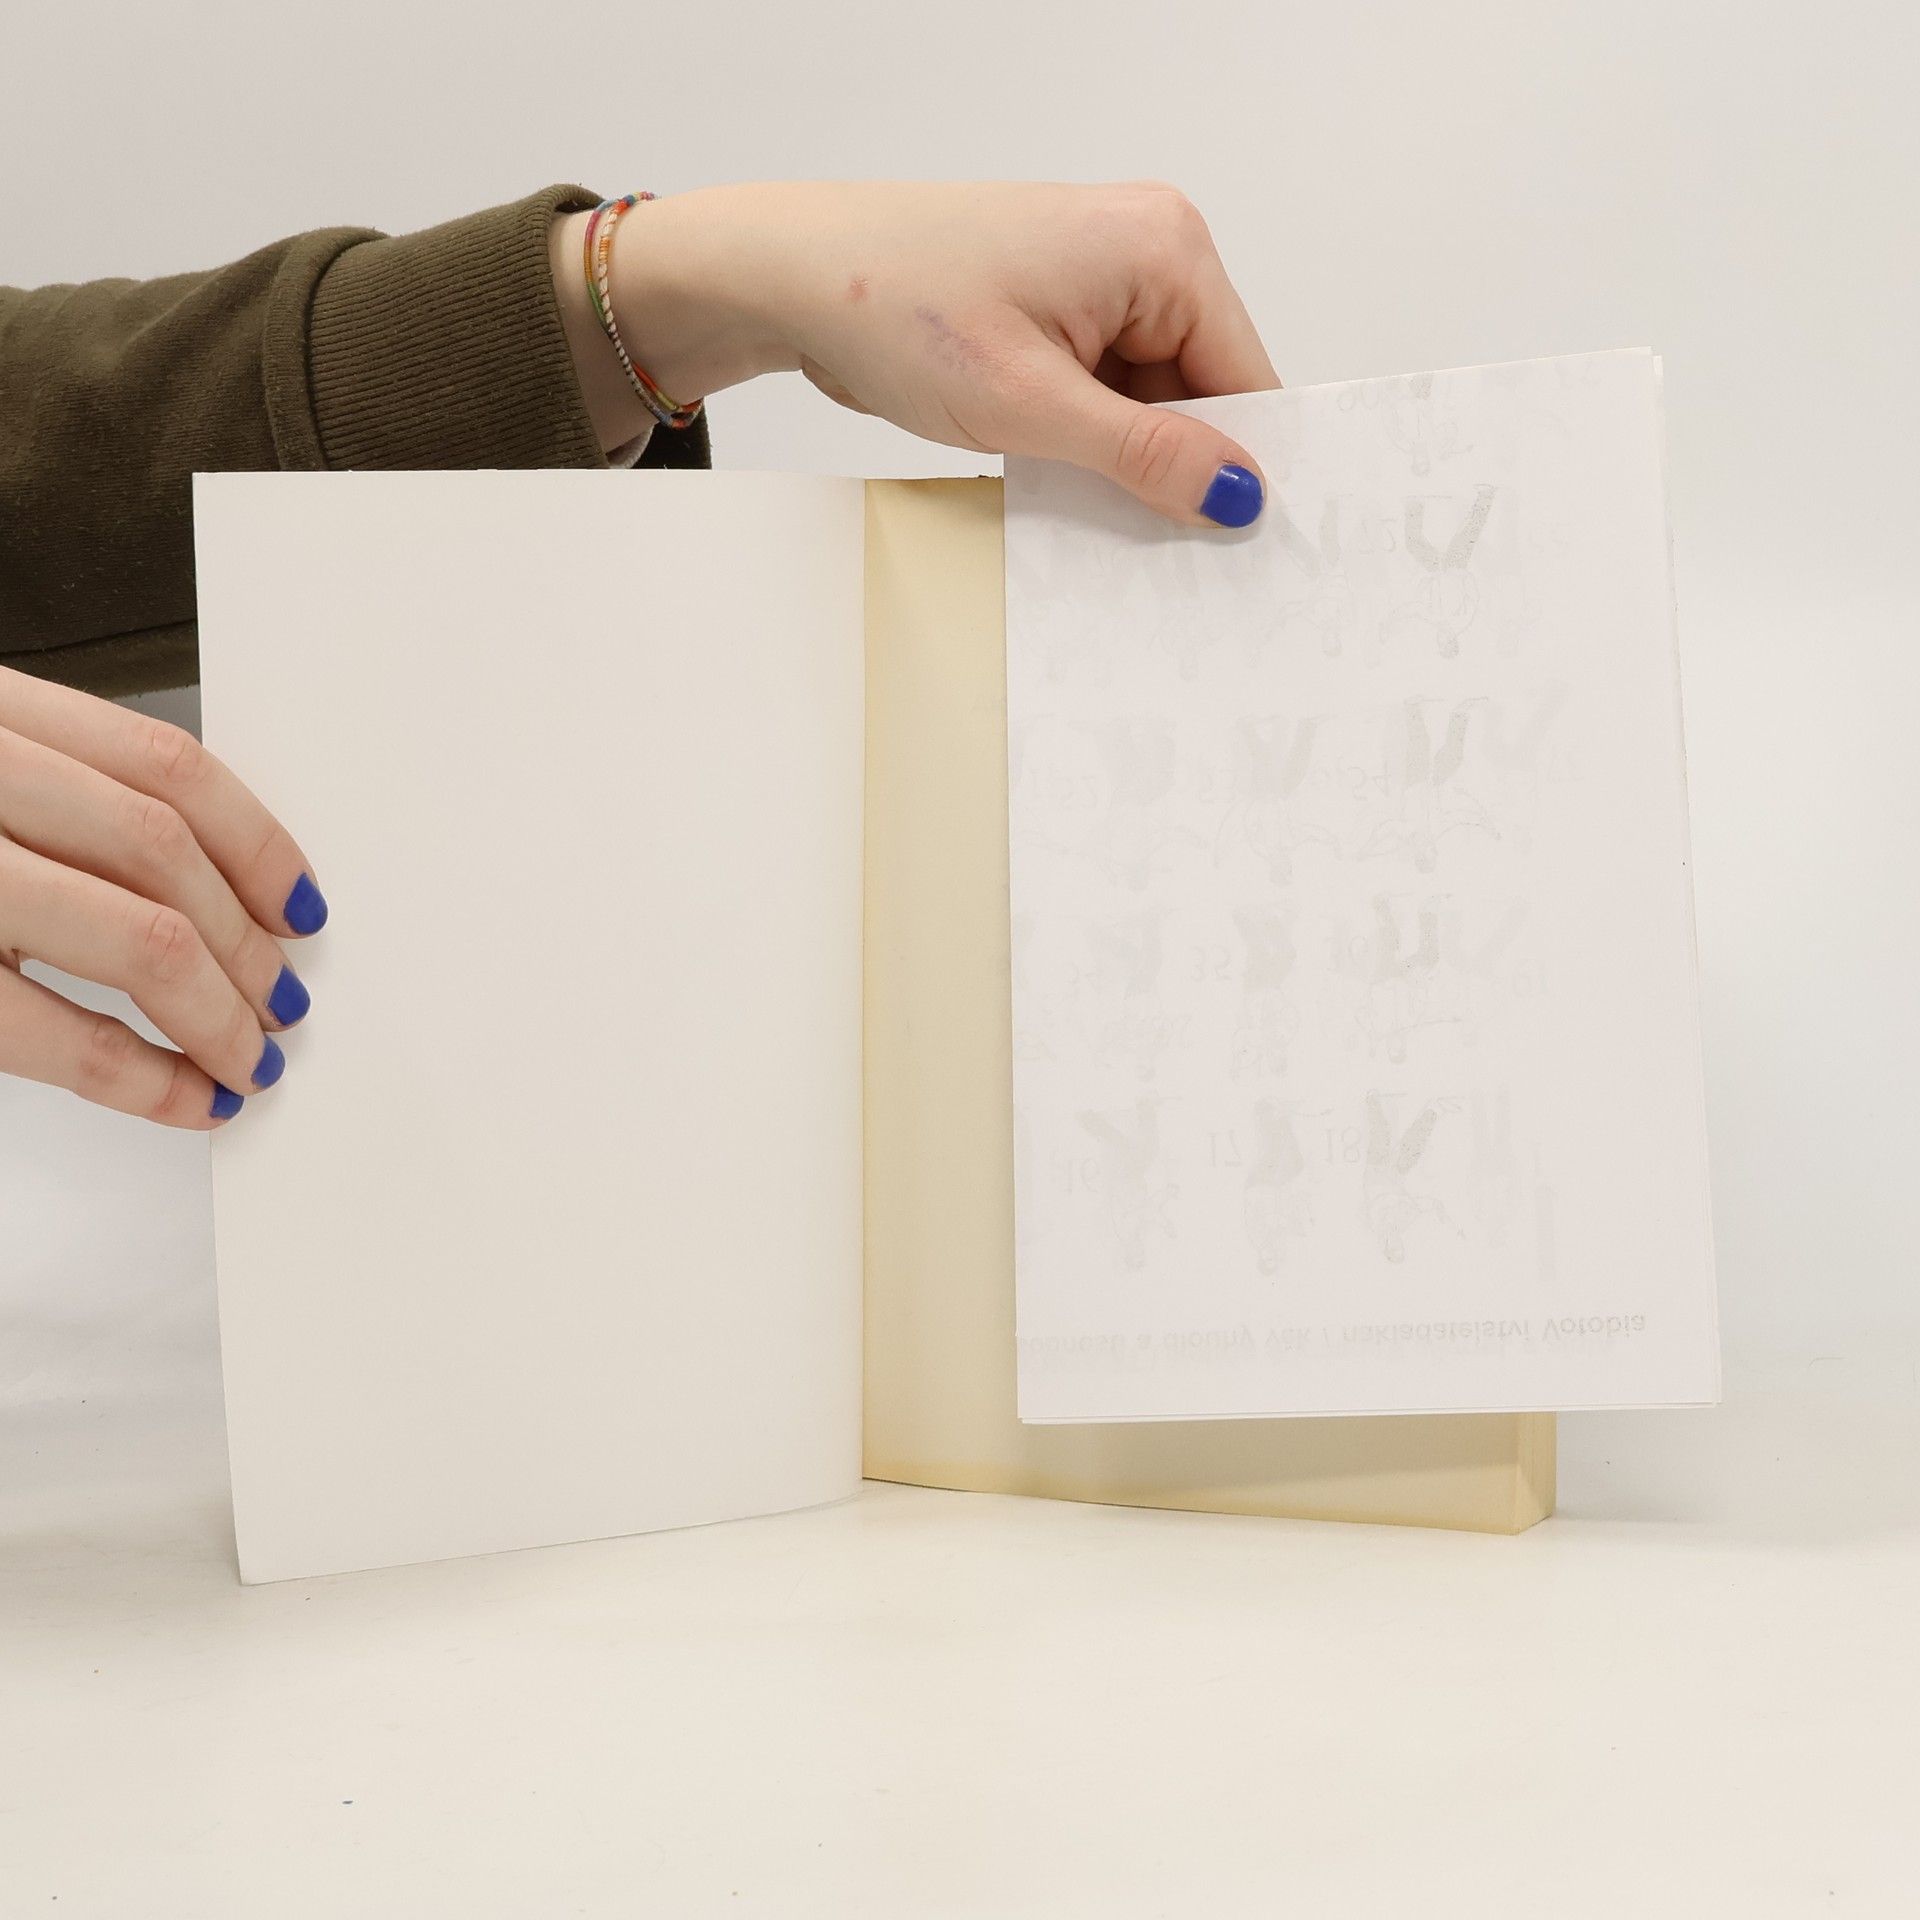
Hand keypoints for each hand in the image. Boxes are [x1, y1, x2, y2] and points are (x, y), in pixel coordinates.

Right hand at [0, 667, 325, 1128]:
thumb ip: (48, 799)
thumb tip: (202, 890)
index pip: (166, 766)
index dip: (259, 843)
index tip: (304, 906)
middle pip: (164, 853)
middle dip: (247, 941)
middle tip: (285, 1000)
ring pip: (135, 934)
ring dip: (218, 1010)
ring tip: (251, 1056)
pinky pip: (51, 1033)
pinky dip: (141, 1076)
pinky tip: (186, 1099)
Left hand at [553, 181, 1278, 527]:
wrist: (790, 277)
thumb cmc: (893, 304)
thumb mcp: (1030, 403)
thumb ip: (1145, 455)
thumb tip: (1238, 494)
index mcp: (1162, 249)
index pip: (1248, 377)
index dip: (1242, 466)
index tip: (1239, 550)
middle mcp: (1144, 253)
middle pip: (1204, 394)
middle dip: (1176, 469)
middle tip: (1159, 553)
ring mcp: (1099, 286)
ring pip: (1151, 405)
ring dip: (1123, 465)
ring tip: (1084, 505)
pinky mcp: (1058, 318)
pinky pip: (1103, 399)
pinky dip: (1088, 448)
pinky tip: (1060, 482)